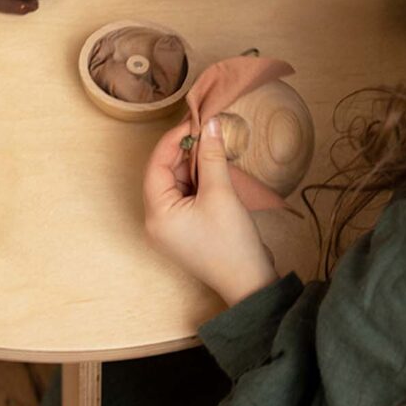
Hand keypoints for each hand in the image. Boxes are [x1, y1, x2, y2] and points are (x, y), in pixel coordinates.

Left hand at [144, 117, 277, 305]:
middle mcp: (156, 220)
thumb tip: (210, 123)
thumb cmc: (231, 243)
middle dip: (184, 150)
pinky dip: (197, 177)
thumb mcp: (220, 193)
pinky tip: (212, 164)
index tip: (194, 122)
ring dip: (192, 163)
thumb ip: (211, 156)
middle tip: (205, 129)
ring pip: (175, 182)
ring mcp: (170, 226)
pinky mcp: (184, 228)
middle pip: (164, 173)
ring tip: (211, 144)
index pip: (156, 165)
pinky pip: (185, 194)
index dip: (173, 140)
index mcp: (156, 214)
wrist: (250, 283)